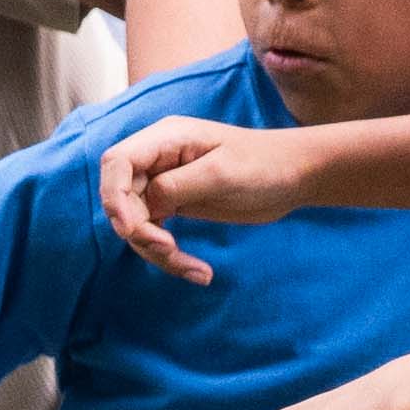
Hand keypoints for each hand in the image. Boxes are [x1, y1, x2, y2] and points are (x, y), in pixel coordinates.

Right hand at [96, 109, 316, 281]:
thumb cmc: (264, 166)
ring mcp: (165, 182)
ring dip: (157, 251)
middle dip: (139, 231)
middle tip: (170, 251)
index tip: (132, 230)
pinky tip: (198, 271)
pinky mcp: (175, 203)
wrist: (294, 176)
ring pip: (137, 222)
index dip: (114, 197)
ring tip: (195, 271)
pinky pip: (156, 233)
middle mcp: (158, 158)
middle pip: (122, 197)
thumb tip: (146, 203)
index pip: (117, 162)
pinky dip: (170, 256)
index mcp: (166, 138)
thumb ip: (176, 185)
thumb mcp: (221, 174)